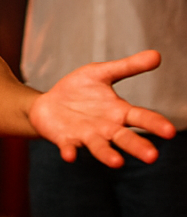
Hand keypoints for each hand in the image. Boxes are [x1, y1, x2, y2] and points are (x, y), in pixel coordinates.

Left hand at [29, 50, 174, 165]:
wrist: (47, 104)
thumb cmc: (79, 90)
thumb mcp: (101, 73)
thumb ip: (128, 67)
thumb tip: (157, 54)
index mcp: (119, 112)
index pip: (141, 117)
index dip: (155, 124)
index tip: (169, 131)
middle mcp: (106, 128)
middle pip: (125, 138)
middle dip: (137, 146)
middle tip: (152, 157)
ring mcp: (86, 136)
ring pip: (100, 147)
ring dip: (107, 154)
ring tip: (117, 162)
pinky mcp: (66, 140)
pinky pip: (68, 147)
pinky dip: (69, 152)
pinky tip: (70, 155)